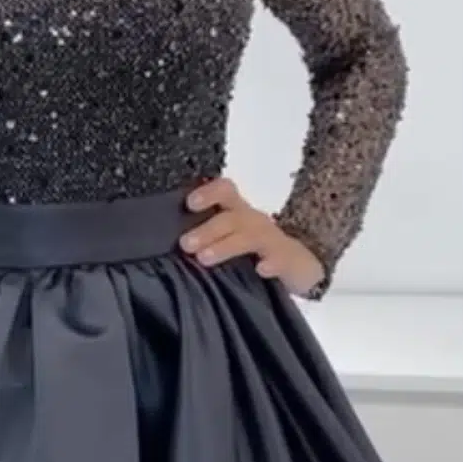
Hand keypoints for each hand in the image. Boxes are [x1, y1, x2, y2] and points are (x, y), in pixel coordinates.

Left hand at [180, 177, 324, 295]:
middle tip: (185, 244)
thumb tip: (163, 248)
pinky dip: (272, 264)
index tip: (189, 204)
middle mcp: (253, 221)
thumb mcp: (228, 240)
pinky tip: (261, 270)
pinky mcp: (288, 262)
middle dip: (207, 229)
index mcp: (237, 212)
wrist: (299, 268)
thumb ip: (202, 240)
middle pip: (231, 217)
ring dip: (226, 245)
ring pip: (250, 237)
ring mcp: (272, 241)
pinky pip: (281, 260)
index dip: (208, 193)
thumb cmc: (251, 252)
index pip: (224, 191)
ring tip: (204, 258)